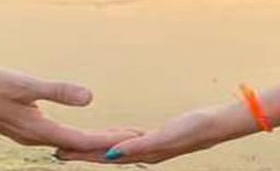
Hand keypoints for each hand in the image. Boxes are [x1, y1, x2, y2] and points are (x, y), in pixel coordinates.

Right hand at [0, 65, 139, 150]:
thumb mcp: (25, 83)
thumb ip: (57, 90)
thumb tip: (89, 97)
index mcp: (37, 130)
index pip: (81, 141)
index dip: (107, 140)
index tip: (131, 138)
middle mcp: (35, 138)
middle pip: (79, 146)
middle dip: (107, 143)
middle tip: (136, 139)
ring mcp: (30, 134)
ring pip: (70, 144)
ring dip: (94, 141)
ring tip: (119, 137)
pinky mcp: (26, 128)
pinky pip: (60, 138)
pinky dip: (78, 137)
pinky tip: (85, 134)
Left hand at [56, 104, 253, 164]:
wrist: (222, 124)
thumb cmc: (197, 128)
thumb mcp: (166, 135)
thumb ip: (138, 146)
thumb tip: (110, 154)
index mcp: (143, 153)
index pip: (104, 156)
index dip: (81, 155)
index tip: (58, 154)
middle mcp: (144, 153)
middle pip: (106, 154)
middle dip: (82, 154)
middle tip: (57, 152)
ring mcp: (152, 147)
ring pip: (116, 149)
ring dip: (96, 149)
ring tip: (76, 147)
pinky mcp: (158, 138)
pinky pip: (129, 140)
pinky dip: (114, 140)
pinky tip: (111, 138)